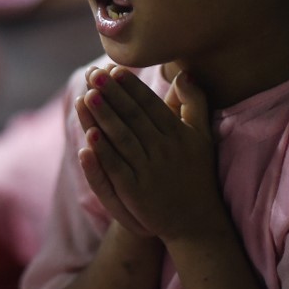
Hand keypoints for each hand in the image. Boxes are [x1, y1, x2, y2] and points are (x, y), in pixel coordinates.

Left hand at [75, 65, 224, 242]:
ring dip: (103, 117)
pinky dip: (103, 152)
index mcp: (178, 134)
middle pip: (133, 117)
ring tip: (87, 95)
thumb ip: (194, 104)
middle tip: (95, 74)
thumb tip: (184, 74)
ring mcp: (149, 171)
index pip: (150, 105)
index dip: (131, 86)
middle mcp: (164, 150)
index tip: (114, 68)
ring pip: (122, 139)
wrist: (195, 220)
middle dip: (113, 94)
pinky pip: (116, 168)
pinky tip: (89, 136)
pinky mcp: (136, 192)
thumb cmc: (196, 172)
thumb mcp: (201, 136)